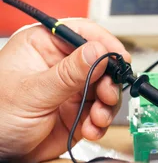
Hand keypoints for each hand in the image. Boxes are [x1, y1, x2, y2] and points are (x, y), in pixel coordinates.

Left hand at [0, 19, 130, 162]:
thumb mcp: (33, 92)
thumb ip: (68, 73)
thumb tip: (97, 51)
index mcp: (43, 47)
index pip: (81, 33)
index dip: (104, 44)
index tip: (119, 59)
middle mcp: (61, 66)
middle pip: (101, 63)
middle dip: (109, 81)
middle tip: (107, 95)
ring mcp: (72, 89)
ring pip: (106, 89)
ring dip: (107, 105)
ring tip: (97, 117)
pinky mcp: (79, 112)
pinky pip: (101, 112)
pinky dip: (100, 122)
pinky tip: (89, 128)